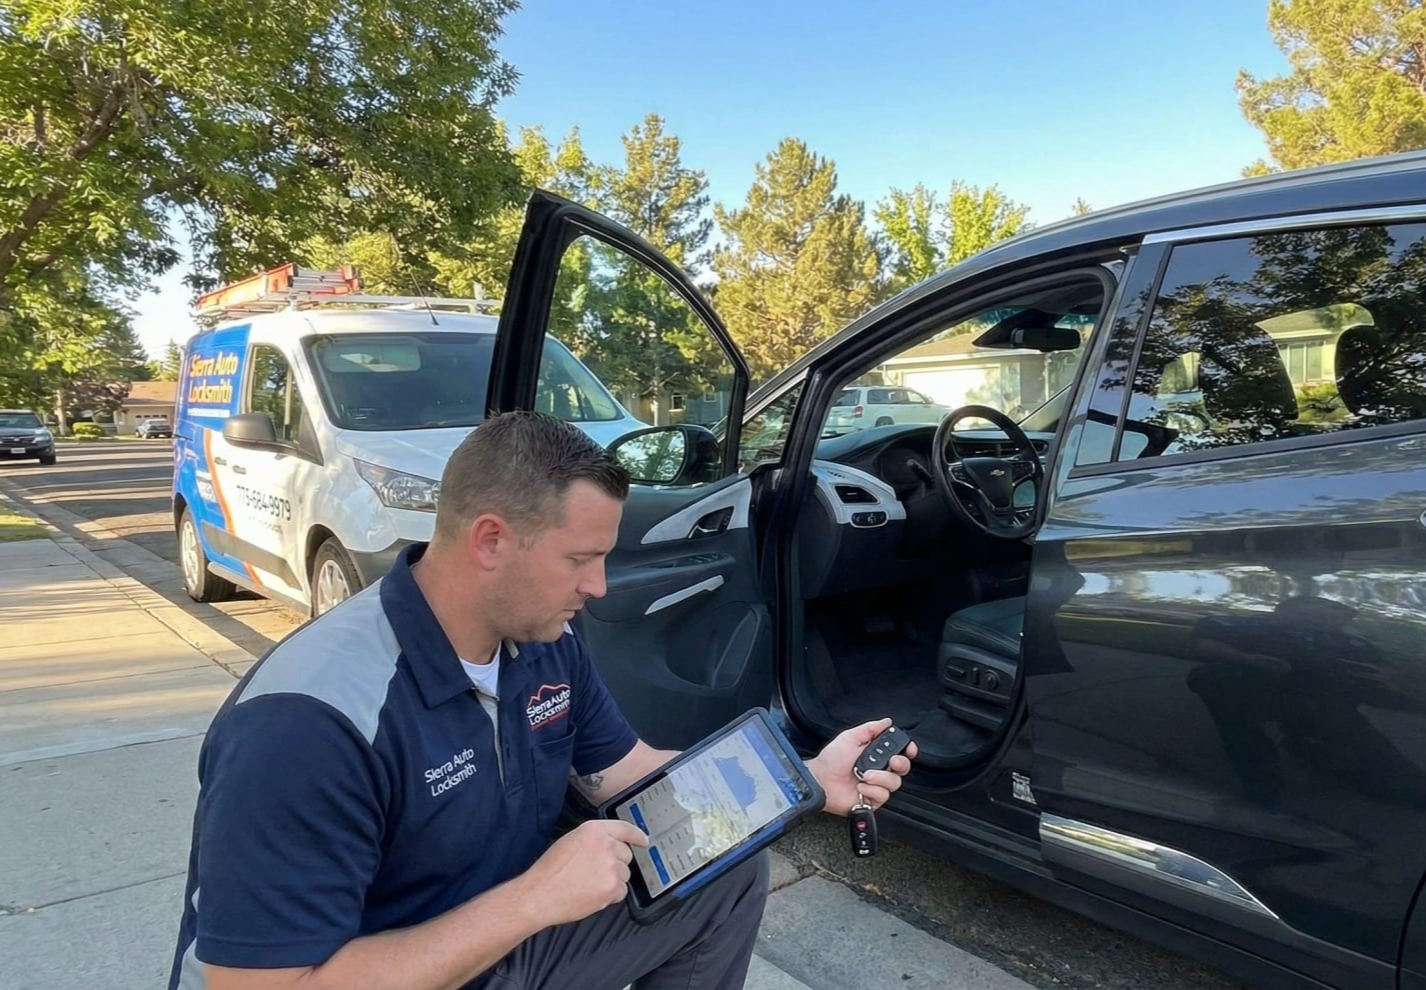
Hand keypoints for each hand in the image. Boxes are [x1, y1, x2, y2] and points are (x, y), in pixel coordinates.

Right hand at [516, 819, 649, 927]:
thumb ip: (594, 839)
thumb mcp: (571, 841)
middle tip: (595, 872)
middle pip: (626, 855)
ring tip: (589, 884)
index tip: (644, 840)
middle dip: (616, 864)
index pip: (625, 828)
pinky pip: (622, 891)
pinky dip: (611, 896)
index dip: (636, 835)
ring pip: (625, 874)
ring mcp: (611, 867)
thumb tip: (612, 846)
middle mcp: (606, 845)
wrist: (540, 894)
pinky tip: (592, 894)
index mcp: (594, 830)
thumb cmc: (550, 870)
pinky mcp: (612, 887)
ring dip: (613, 880)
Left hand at [806, 717, 916, 815]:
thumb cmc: (831, 759)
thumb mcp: (850, 737)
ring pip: (894, 783)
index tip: (909, 749)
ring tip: (864, 775)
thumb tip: (886, 722)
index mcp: (875, 754)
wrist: (820, 780)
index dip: (908, 750)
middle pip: (902, 768)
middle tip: (891, 761)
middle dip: (900, 763)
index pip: (899, 752)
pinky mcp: (872, 800)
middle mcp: (879, 770)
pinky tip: (860, 787)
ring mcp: (876, 785)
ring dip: (880, 778)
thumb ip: (870, 728)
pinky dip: (872, 790)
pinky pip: (883, 796)